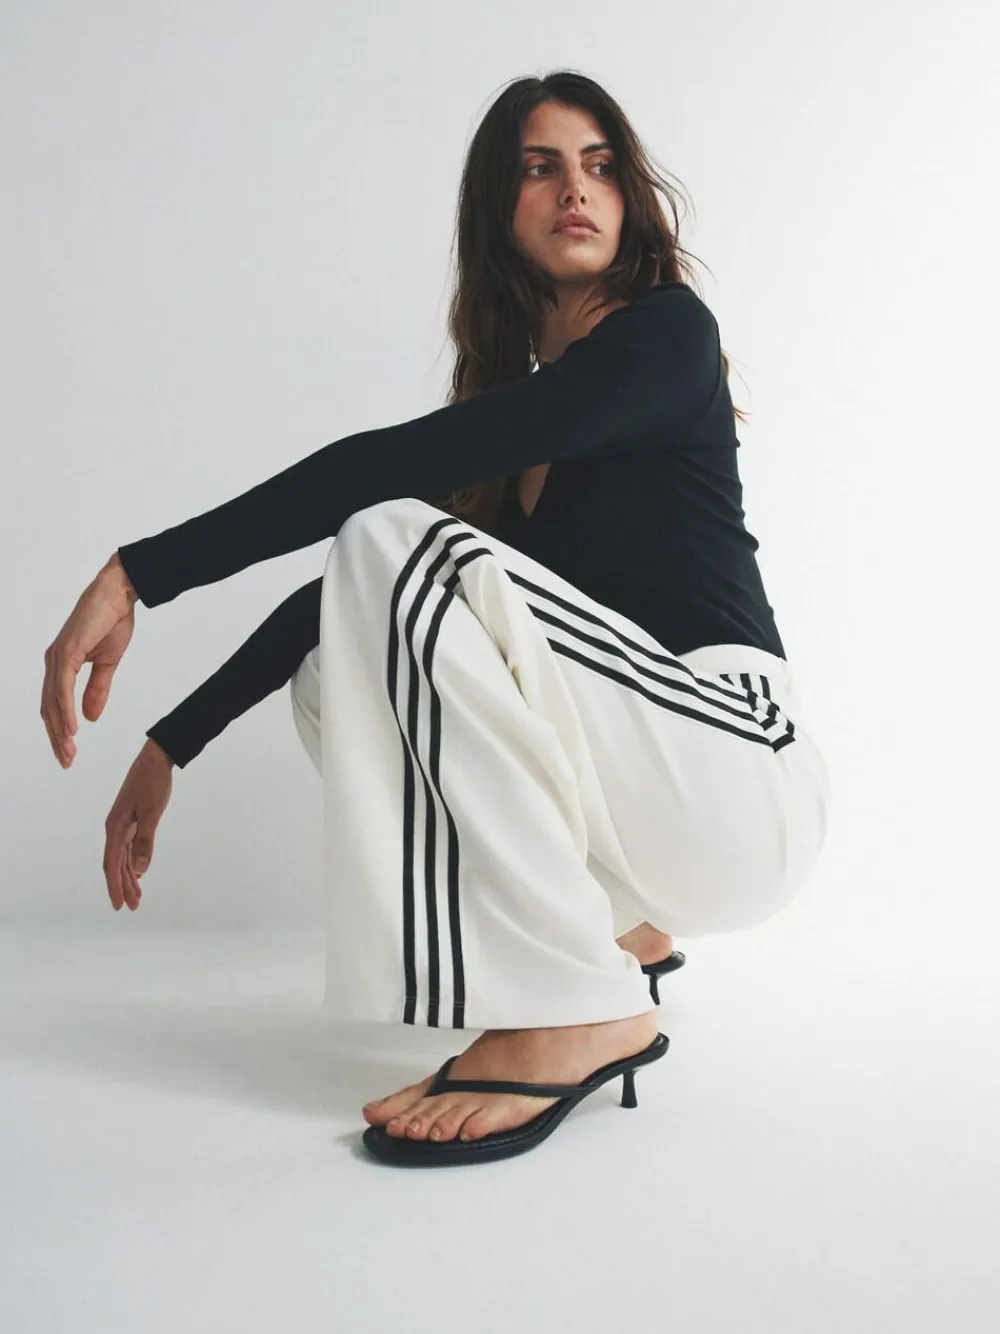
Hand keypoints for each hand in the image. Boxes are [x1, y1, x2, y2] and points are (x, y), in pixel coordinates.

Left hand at [41, 554, 138, 767]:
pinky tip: (72, 728)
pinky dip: (66, 710)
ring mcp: (57, 657)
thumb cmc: (113, 621)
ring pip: (53, 702)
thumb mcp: (108, 663)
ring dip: (60, 729)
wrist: (119, 593)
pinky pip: (62, 688)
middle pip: (48, 708)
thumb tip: (89, 718)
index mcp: (61, 664)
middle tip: (66, 761)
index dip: (59, 731)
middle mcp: (53, 662)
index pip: (55, 705)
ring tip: (68, 752)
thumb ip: (97, 690)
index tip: (68, 753)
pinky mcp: (67, 652)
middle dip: (56, 737)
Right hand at [104, 738, 173, 911]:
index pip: (112, 863)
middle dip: (123, 886)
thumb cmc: (153, 782)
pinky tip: (138, 874)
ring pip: (123, 858)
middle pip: (116, 864)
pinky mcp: (132, 822)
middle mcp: (115, 828)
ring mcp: (123, 825)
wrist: (156, 759)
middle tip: (131, 908)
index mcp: (115, 826)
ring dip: (129, 877)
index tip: (119, 905)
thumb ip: (146, 840)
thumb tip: (140, 870)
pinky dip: (133, 863)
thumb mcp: (153, 811)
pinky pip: (129, 848)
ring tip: (137, 898)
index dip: (114, 885)